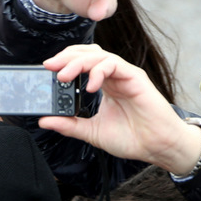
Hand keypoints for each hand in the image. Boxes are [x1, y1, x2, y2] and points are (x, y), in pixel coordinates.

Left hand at [37, 44, 200, 172]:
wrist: (156, 146)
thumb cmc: (131, 138)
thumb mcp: (92, 132)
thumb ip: (69, 125)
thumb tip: (44, 121)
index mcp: (104, 85)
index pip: (82, 63)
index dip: (64, 62)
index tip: (46, 70)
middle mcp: (113, 76)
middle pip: (87, 54)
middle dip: (66, 57)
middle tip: (50, 66)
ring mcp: (124, 74)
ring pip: (98, 56)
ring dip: (78, 63)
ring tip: (64, 76)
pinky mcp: (135, 77)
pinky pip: (114, 64)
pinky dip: (99, 71)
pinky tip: (90, 86)